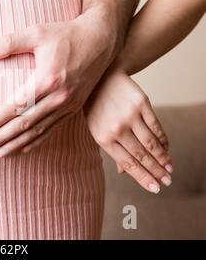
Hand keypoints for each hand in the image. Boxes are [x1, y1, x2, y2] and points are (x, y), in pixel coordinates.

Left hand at [0, 8, 117, 155]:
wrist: (101, 40)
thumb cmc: (67, 34)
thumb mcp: (37, 32)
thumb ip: (9, 42)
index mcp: (47, 79)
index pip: (16, 106)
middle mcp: (58, 97)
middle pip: (24, 124)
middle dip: (2, 138)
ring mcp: (68, 105)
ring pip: (38, 131)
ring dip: (17, 144)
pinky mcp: (74, 108)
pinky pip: (52, 129)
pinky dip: (36, 141)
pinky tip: (24, 148)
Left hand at [84, 69, 172, 193]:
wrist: (101, 78)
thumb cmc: (96, 108)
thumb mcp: (96, 129)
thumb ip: (111, 149)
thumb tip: (124, 172)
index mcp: (103, 138)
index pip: (127, 163)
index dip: (142, 177)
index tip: (155, 188)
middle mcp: (117, 129)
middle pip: (141, 155)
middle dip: (156, 171)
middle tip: (167, 182)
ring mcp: (130, 116)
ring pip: (151, 143)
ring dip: (163, 158)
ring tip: (170, 169)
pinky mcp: (142, 104)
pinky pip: (156, 126)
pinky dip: (163, 140)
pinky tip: (166, 148)